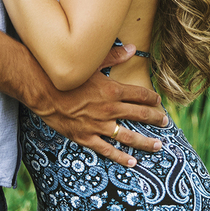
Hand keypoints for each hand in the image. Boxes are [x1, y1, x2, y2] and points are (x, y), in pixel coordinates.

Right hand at [35, 45, 168, 166]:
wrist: (43, 91)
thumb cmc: (67, 76)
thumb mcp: (92, 64)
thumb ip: (115, 56)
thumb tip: (133, 48)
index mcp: (113, 90)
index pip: (140, 95)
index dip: (152, 99)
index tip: (159, 102)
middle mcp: (109, 109)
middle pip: (140, 115)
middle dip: (155, 119)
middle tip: (166, 122)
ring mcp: (98, 125)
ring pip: (128, 136)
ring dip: (145, 141)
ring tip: (158, 146)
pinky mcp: (86, 137)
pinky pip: (107, 150)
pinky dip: (121, 157)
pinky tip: (133, 162)